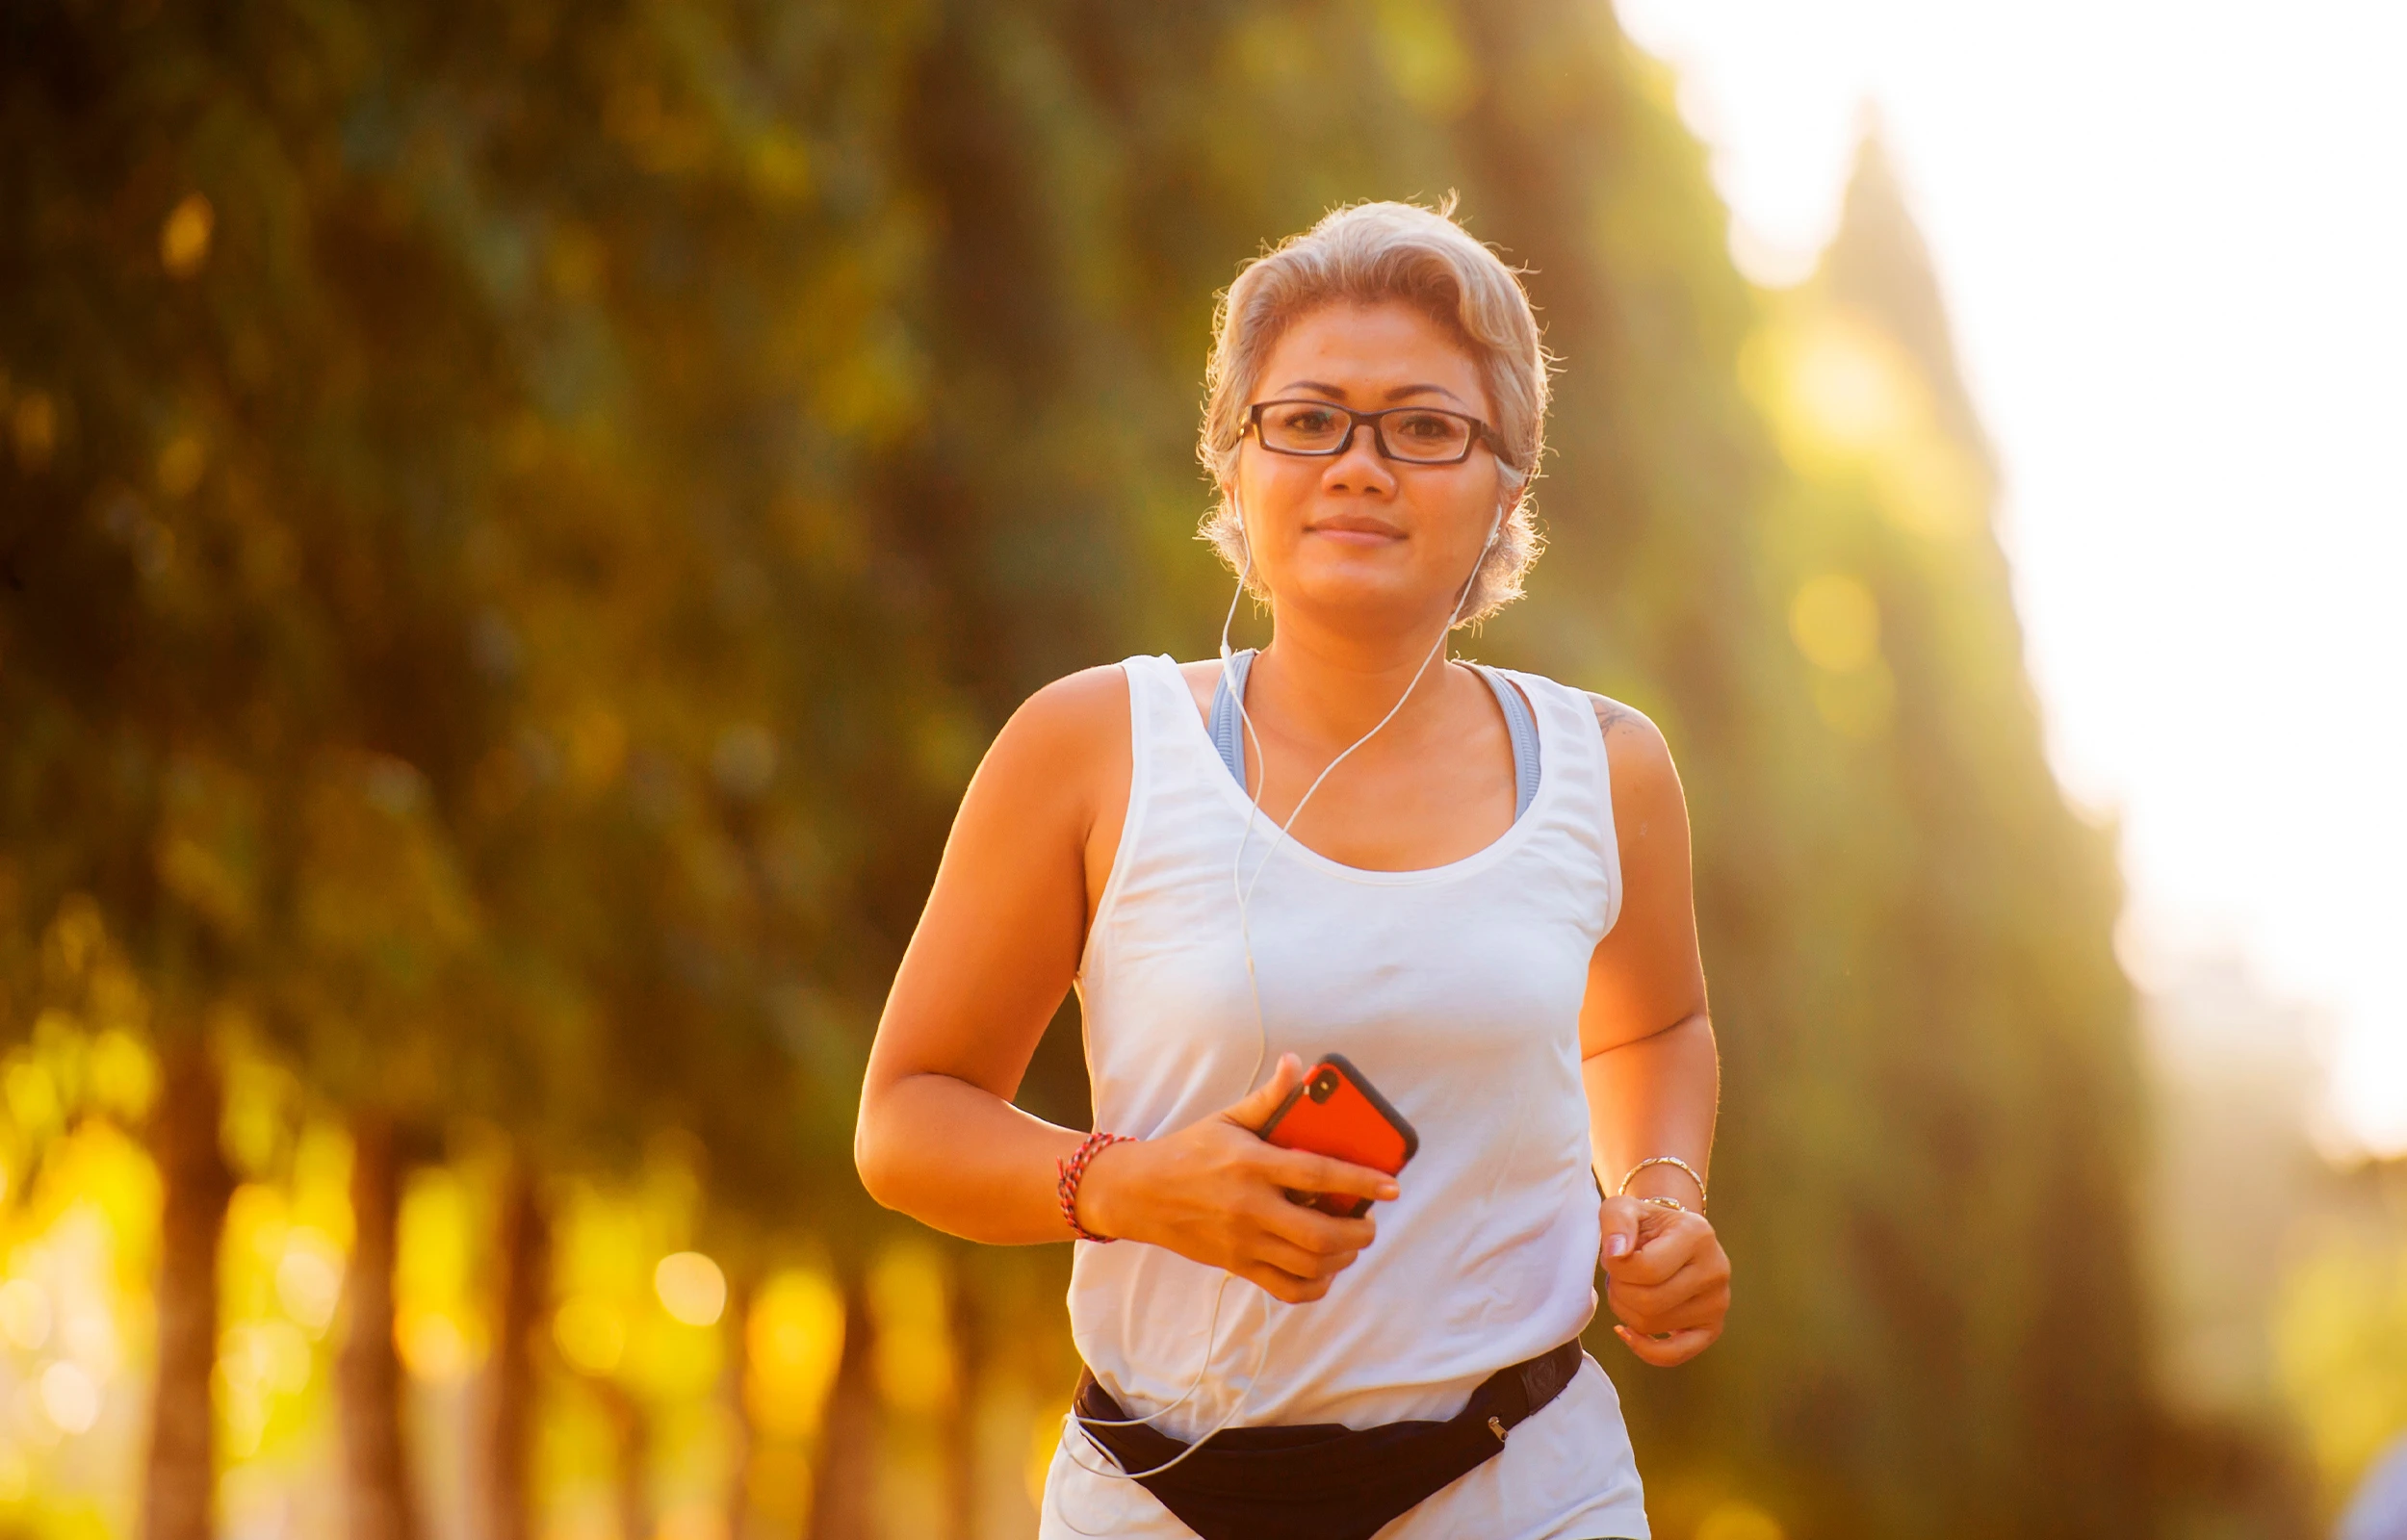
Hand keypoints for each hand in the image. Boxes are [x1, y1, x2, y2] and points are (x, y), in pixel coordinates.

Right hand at [1077, 1054, 1397, 1303]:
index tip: (1391, 1186)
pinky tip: (1325, 1268)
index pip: (1317, 1174)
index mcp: (1251, 1164)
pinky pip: (1287, 1288)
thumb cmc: (1189, 1151)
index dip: (1360, 1181)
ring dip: (1342, 1257)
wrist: (1140, 1194)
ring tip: (1351, 1241)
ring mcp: (1243, 1241)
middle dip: (1358, 1232)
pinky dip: (1315, 1285)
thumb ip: (1269, 1098)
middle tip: (1369, 1222)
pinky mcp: (1237, 1265)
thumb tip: (1299, 1065)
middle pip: (1319, 1233)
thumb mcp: (1227, 1118)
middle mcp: (1249, 1207)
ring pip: (1308, 1264)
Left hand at [1598, 1196, 1728, 1365]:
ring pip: (1652, 1325)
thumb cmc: (1646, 1223)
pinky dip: (1645, 1349)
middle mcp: (1716, 1269)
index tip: (1614, 1256)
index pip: (1646, 1268)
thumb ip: (1616, 1222)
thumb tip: (1617, 1254)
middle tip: (1617, 1276)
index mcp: (1697, 1234)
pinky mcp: (1712, 1328)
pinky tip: (1627, 1331)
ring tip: (1629, 1288)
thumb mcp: (1625, 1207)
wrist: (1672, 1235)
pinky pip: (1675, 1354)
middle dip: (1619, 1291)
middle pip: (1649, 1302)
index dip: (1617, 1268)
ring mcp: (1717, 1302)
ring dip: (1625, 1311)